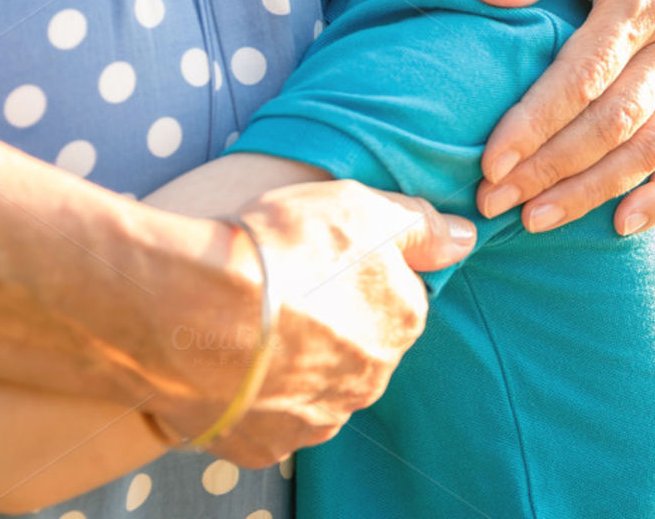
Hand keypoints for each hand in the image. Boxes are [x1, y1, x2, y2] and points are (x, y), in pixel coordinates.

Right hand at [159, 180, 474, 466]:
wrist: (189, 310)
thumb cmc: (281, 250)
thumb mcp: (361, 208)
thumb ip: (419, 225)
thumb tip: (464, 237)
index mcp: (402, 322)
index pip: (396, 298)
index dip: (356, 274)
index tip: (318, 262)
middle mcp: (370, 379)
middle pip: (357, 346)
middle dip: (328, 323)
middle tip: (281, 292)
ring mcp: (317, 419)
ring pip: (314, 387)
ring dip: (292, 364)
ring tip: (247, 328)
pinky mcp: (265, 445)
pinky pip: (266, 419)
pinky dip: (251, 396)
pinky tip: (228, 366)